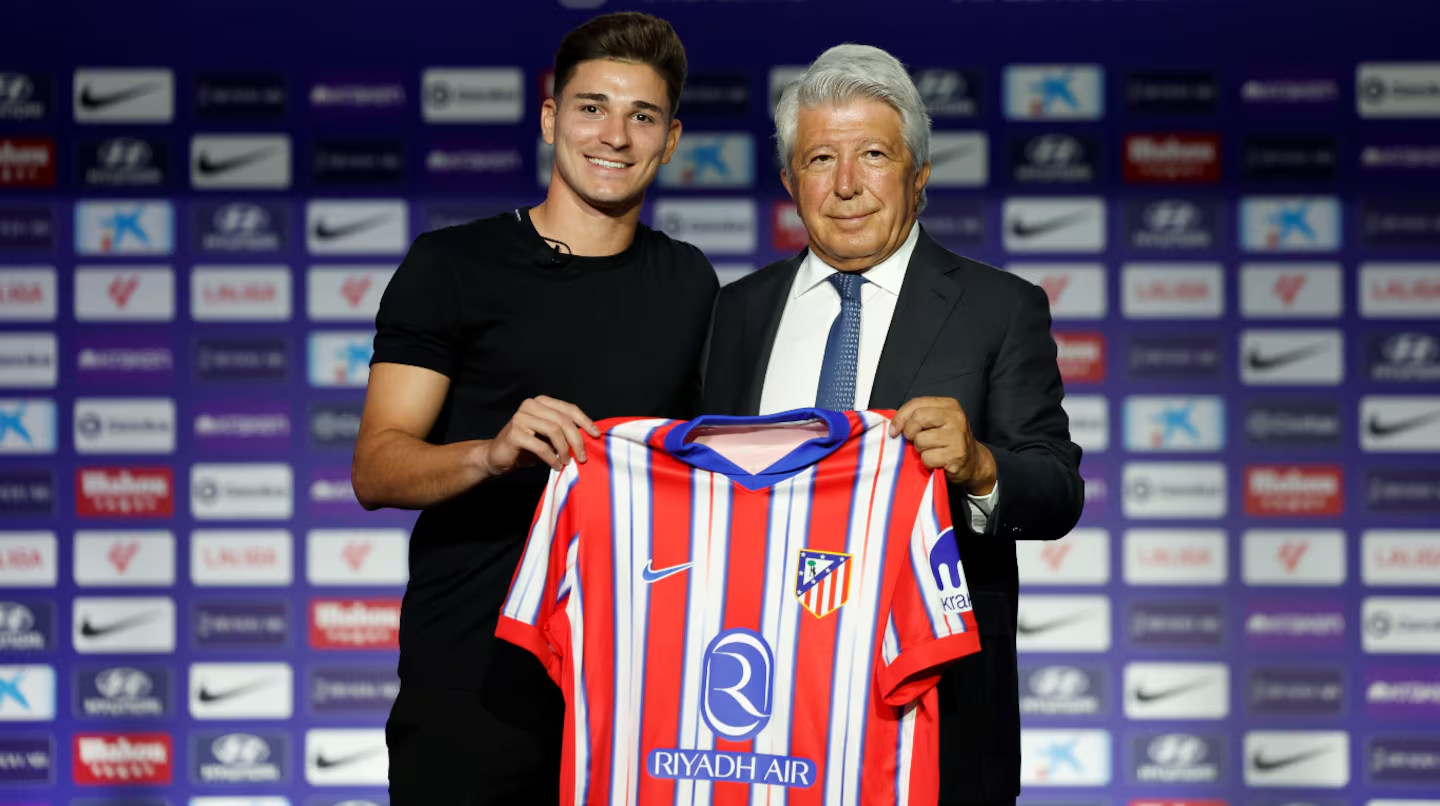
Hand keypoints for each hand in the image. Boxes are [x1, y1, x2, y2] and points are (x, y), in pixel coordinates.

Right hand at [481, 396, 600, 474]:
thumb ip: (565, 432)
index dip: (585, 422)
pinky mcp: (514, 433)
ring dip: (564, 449)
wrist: (497, 457)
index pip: (569, 408)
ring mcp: (521, 418)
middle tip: (582, 457)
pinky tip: (555, 465)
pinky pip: (541, 446)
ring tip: (567, 462)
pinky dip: (552, 458)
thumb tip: (589, 438)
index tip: (596, 435)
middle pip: (563, 420)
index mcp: (541, 402)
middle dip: (577, 440)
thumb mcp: (549, 437)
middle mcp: (530, 405)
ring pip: (554, 431)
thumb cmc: (527, 447)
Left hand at [889, 396, 996, 494]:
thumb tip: (891, 423)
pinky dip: (927, 463)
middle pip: (917, 418)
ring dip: (919, 450)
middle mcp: (956, 417)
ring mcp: (957, 436)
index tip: (894, 430)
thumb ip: (916, 417)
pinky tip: (937, 461)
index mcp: (949, 405)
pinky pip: (927, 458)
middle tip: (915, 441)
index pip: (916, 404)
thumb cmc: (948, 441)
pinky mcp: (956, 455)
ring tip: (931, 451)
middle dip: (910, 433)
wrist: (973, 463)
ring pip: (921, 440)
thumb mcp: (936, 422)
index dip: (900, 418)